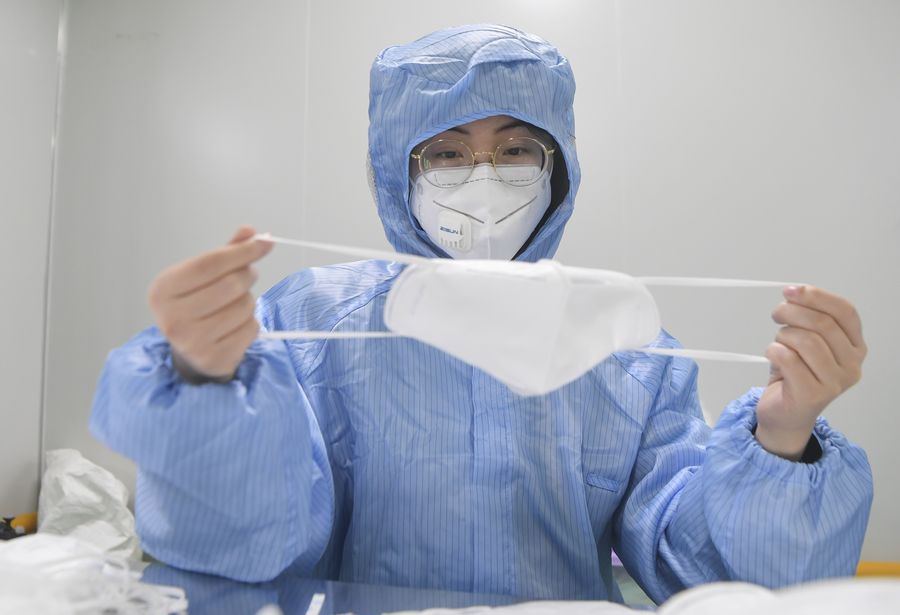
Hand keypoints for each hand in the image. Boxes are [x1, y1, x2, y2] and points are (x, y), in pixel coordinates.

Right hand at [147, 226, 273, 381]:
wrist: (189, 351)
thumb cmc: (197, 305)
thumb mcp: (203, 276)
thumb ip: (226, 253)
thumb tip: (252, 232)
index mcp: (163, 289)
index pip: (210, 262)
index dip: (242, 251)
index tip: (266, 242)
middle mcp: (172, 317)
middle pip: (230, 284)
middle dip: (248, 275)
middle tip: (248, 275)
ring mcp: (192, 342)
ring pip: (245, 307)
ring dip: (249, 302)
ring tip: (235, 305)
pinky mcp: (213, 359)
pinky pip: (251, 329)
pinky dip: (251, 324)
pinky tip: (235, 326)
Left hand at [756, 286, 866, 459]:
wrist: (785, 415)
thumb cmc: (795, 375)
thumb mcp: (807, 342)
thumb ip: (809, 320)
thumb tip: (794, 292)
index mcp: (856, 347)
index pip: (845, 312)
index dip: (817, 296)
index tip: (792, 290)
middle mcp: (852, 365)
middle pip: (823, 324)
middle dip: (793, 312)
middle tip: (777, 313)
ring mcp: (835, 382)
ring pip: (806, 341)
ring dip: (783, 335)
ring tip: (778, 342)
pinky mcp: (813, 394)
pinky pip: (788, 359)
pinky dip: (774, 351)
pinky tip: (773, 356)